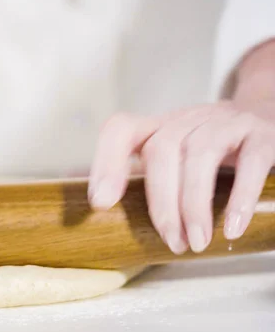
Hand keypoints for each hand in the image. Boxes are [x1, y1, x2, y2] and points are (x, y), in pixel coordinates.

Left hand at [88, 101, 274, 253]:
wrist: (271, 117)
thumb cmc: (217, 149)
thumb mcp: (178, 156)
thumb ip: (153, 180)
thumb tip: (118, 223)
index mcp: (161, 127)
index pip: (121, 129)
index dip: (106, 163)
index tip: (101, 203)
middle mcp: (189, 120)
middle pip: (161, 149)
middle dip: (161, 202)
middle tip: (171, 241)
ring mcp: (226, 123)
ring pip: (200, 154)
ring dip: (194, 204)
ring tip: (197, 242)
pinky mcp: (262, 135)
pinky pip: (250, 162)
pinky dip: (240, 197)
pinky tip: (232, 228)